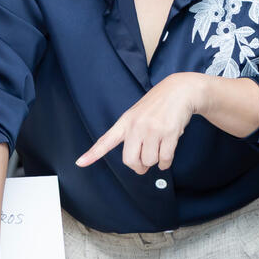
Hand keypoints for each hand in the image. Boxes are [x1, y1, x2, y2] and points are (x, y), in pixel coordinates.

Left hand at [76, 73, 205, 172]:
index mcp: (126, 122)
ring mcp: (153, 129)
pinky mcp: (169, 132)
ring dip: (155, 163)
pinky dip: (166, 163)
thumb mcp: (136, 114)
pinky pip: (165, 159)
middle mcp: (137, 126)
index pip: (106, 140)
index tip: (80, 162)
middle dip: (139, 167)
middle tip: (143, 166)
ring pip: (150, 161)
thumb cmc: (157, 105)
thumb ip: (130, 134)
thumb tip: (133, 161)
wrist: (179, 90)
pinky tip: (166, 157)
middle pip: (131, 160)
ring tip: (159, 151)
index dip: (93, 153)